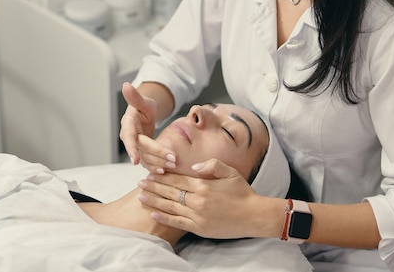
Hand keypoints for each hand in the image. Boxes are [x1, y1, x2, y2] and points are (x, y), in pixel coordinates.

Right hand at [120, 82, 174, 169]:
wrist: (145, 114)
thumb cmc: (143, 106)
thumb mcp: (142, 101)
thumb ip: (135, 96)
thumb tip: (126, 85)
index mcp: (128, 124)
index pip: (129, 137)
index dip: (131, 148)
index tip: (135, 160)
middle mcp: (129, 137)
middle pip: (142, 149)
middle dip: (157, 154)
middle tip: (173, 158)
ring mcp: (135, 146)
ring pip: (145, 158)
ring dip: (158, 163)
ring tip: (173, 165)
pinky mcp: (142, 153)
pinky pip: (147, 162)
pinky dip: (155, 167)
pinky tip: (165, 171)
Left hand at [137, 159, 261, 238]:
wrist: (254, 216)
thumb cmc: (243, 192)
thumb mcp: (230, 172)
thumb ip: (211, 165)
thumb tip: (193, 167)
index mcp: (203, 185)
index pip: (177, 179)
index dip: (162, 176)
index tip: (151, 173)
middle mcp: (198, 200)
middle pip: (170, 192)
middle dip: (153, 187)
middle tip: (140, 183)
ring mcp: (198, 215)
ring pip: (170, 207)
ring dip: (154, 201)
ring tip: (141, 196)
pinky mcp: (200, 228)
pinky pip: (178, 222)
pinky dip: (165, 218)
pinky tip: (154, 213)